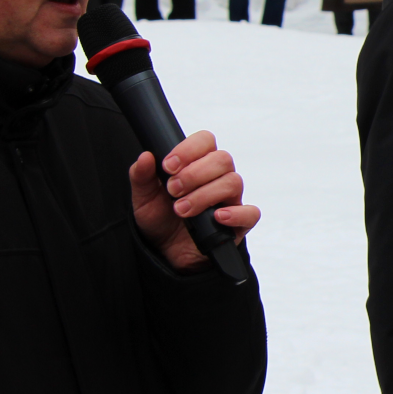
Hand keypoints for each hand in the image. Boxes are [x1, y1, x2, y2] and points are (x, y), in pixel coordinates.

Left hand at [129, 130, 260, 270]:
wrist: (166, 253)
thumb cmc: (159, 220)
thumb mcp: (144, 198)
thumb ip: (142, 176)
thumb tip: (145, 157)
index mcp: (197, 164)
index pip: (205, 141)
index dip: (189, 149)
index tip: (169, 166)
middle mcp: (218, 178)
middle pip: (222, 159)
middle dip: (194, 174)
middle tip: (173, 190)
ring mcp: (230, 200)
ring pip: (233, 183)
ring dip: (204, 195)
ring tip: (182, 210)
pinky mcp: (238, 223)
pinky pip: (250, 213)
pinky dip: (235, 214)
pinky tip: (216, 217)